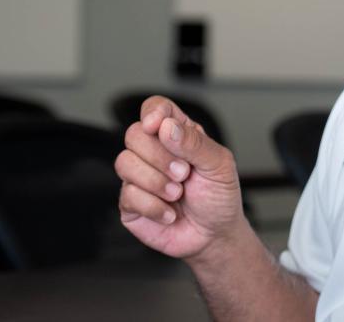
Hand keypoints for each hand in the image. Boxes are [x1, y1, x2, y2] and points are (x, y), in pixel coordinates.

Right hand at [115, 96, 244, 259]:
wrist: (214, 235)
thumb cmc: (219, 196)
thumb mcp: (219, 165)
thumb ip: (195, 143)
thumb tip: (166, 126)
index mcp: (178, 135)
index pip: (155, 108)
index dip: (152, 112)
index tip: (156, 126)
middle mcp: (155, 152)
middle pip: (134, 134)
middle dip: (160, 156)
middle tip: (183, 174)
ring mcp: (140, 176)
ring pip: (124, 162)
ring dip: (155, 181)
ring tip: (177, 194)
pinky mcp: (130, 203)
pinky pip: (127, 194)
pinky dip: (154, 206)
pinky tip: (170, 212)